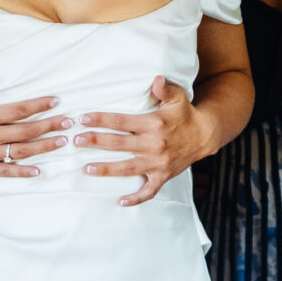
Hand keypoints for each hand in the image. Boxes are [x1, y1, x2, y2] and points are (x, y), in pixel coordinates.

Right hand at [0, 49, 70, 178]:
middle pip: (25, 131)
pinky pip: (5, 171)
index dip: (38, 105)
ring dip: (43, 147)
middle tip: (68, 122)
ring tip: (61, 142)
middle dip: (49, 126)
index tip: (55, 101)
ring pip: (20, 151)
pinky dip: (21, 172)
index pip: (17, 110)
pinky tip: (37, 171)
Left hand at [75, 77, 206, 206]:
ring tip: (87, 169)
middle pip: (120, 145)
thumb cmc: (185, 114)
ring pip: (128, 168)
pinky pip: (149, 191)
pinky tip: (121, 202)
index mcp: (154, 124)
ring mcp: (158, 163)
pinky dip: (136, 198)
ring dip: (107, 169)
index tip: (83, 119)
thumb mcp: (178, 97)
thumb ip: (164, 88)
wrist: (205, 135)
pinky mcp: (163, 176)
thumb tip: (154, 79)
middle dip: (96, 142)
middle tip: (76, 141)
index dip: (101, 120)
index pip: (122, 122)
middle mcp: (154, 145)